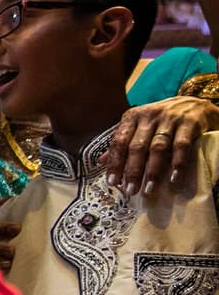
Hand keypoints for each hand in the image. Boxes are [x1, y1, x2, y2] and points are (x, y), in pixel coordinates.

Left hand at [104, 97, 218, 195]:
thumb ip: (122, 141)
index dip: (115, 163)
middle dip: (132, 171)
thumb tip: (100, 161)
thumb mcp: (139, 126)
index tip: (112, 182)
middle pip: (137, 147)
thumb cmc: (160, 120)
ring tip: (149, 188)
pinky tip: (173, 178)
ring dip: (152, 171)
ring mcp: (170, 119)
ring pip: (158, 148)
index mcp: (132, 117)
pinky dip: (177, 163)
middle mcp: (149, 116)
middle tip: (130, 190)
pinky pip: (181, 146)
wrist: (194, 104)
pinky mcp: (189, 124)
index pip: (119, 142)